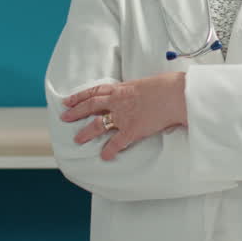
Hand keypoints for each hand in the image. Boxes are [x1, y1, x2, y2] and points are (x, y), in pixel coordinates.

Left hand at [61, 72, 186, 160]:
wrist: (177, 94)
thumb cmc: (168, 86)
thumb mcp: (148, 83)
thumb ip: (138, 91)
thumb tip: (141, 95)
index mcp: (122, 88)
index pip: (95, 91)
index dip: (80, 95)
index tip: (69, 100)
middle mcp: (118, 101)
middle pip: (90, 106)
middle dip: (75, 112)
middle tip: (64, 117)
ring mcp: (124, 116)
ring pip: (98, 124)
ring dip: (86, 133)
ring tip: (77, 139)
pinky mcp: (132, 130)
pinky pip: (117, 143)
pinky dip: (109, 150)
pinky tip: (104, 157)